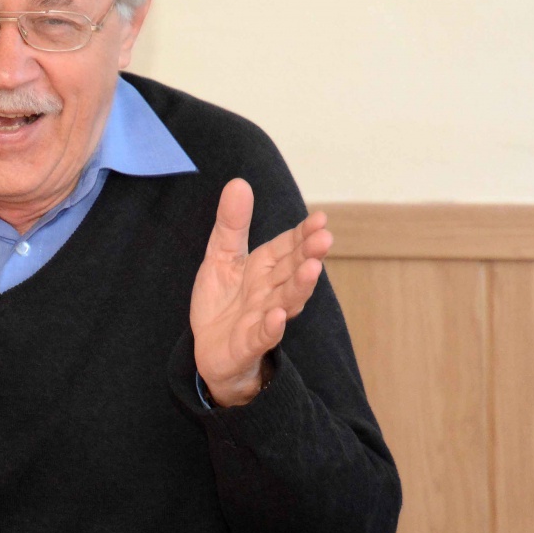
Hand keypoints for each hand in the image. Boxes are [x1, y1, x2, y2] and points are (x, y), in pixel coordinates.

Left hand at [190, 179, 332, 406]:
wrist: (208, 351)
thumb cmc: (222, 302)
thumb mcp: (220, 257)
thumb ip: (232, 224)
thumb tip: (239, 182)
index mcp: (264, 269)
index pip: (287, 248)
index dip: (302, 234)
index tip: (321, 218)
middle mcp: (269, 292)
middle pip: (291, 271)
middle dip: (307, 255)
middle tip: (325, 238)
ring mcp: (261, 319)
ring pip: (285, 301)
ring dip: (299, 286)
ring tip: (312, 269)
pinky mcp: (247, 344)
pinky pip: (262, 336)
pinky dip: (272, 326)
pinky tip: (279, 316)